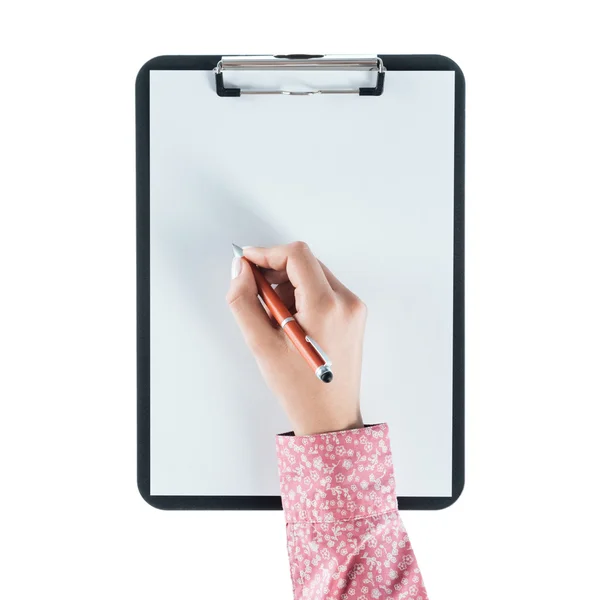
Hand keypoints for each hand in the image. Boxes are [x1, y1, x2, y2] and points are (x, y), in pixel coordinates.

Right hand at [226, 242, 365, 435]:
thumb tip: (241, 271)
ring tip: (274, 317)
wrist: (330, 418)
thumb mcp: (261, 345)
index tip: (247, 263)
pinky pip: (324, 290)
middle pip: (306, 263)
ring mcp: (354, 308)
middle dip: (276, 272)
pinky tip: (290, 322)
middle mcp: (346, 301)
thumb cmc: (298, 389)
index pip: (296, 256)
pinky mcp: (353, 316)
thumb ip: (244, 301)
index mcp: (326, 306)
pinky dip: (302, 295)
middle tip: (255, 293)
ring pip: (314, 275)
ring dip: (288, 285)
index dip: (267, 254)